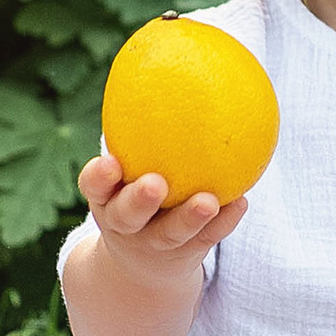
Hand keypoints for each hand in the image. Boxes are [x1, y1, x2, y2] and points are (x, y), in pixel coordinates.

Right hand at [75, 154, 247, 283]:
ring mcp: (154, 245)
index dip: (98, 178)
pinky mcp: (185, 255)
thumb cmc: (135, 204)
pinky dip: (224, 222)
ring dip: (188, 218)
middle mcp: (126, 227)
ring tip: (208, 201)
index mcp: (106, 202)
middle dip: (138, 201)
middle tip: (155, 184)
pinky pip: (205, 238)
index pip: (94, 187)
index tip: (109, 162)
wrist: (142, 271)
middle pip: (127, 216)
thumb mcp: (122, 181)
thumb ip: (138, 140)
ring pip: (170, 234)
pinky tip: (241, 202)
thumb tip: (156, 64)